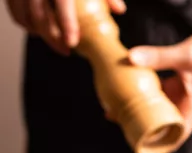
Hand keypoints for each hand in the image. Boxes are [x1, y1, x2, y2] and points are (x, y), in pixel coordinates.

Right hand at [6, 0, 125, 55]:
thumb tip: (119, 10)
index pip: (62, 3)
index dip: (66, 24)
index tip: (72, 43)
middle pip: (40, 14)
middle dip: (52, 37)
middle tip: (65, 51)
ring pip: (24, 14)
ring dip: (38, 33)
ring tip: (54, 43)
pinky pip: (12, 8)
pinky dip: (23, 22)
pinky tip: (35, 31)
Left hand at [128, 28, 191, 142]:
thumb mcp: (187, 55)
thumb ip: (159, 57)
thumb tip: (131, 59)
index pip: (176, 136)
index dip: (159, 145)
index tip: (139, 146)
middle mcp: (189, 107)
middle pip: (165, 125)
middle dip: (144, 126)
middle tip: (119, 121)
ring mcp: (185, 96)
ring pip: (161, 109)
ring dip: (143, 109)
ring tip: (120, 106)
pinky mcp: (182, 84)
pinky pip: (162, 94)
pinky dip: (148, 93)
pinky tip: (133, 87)